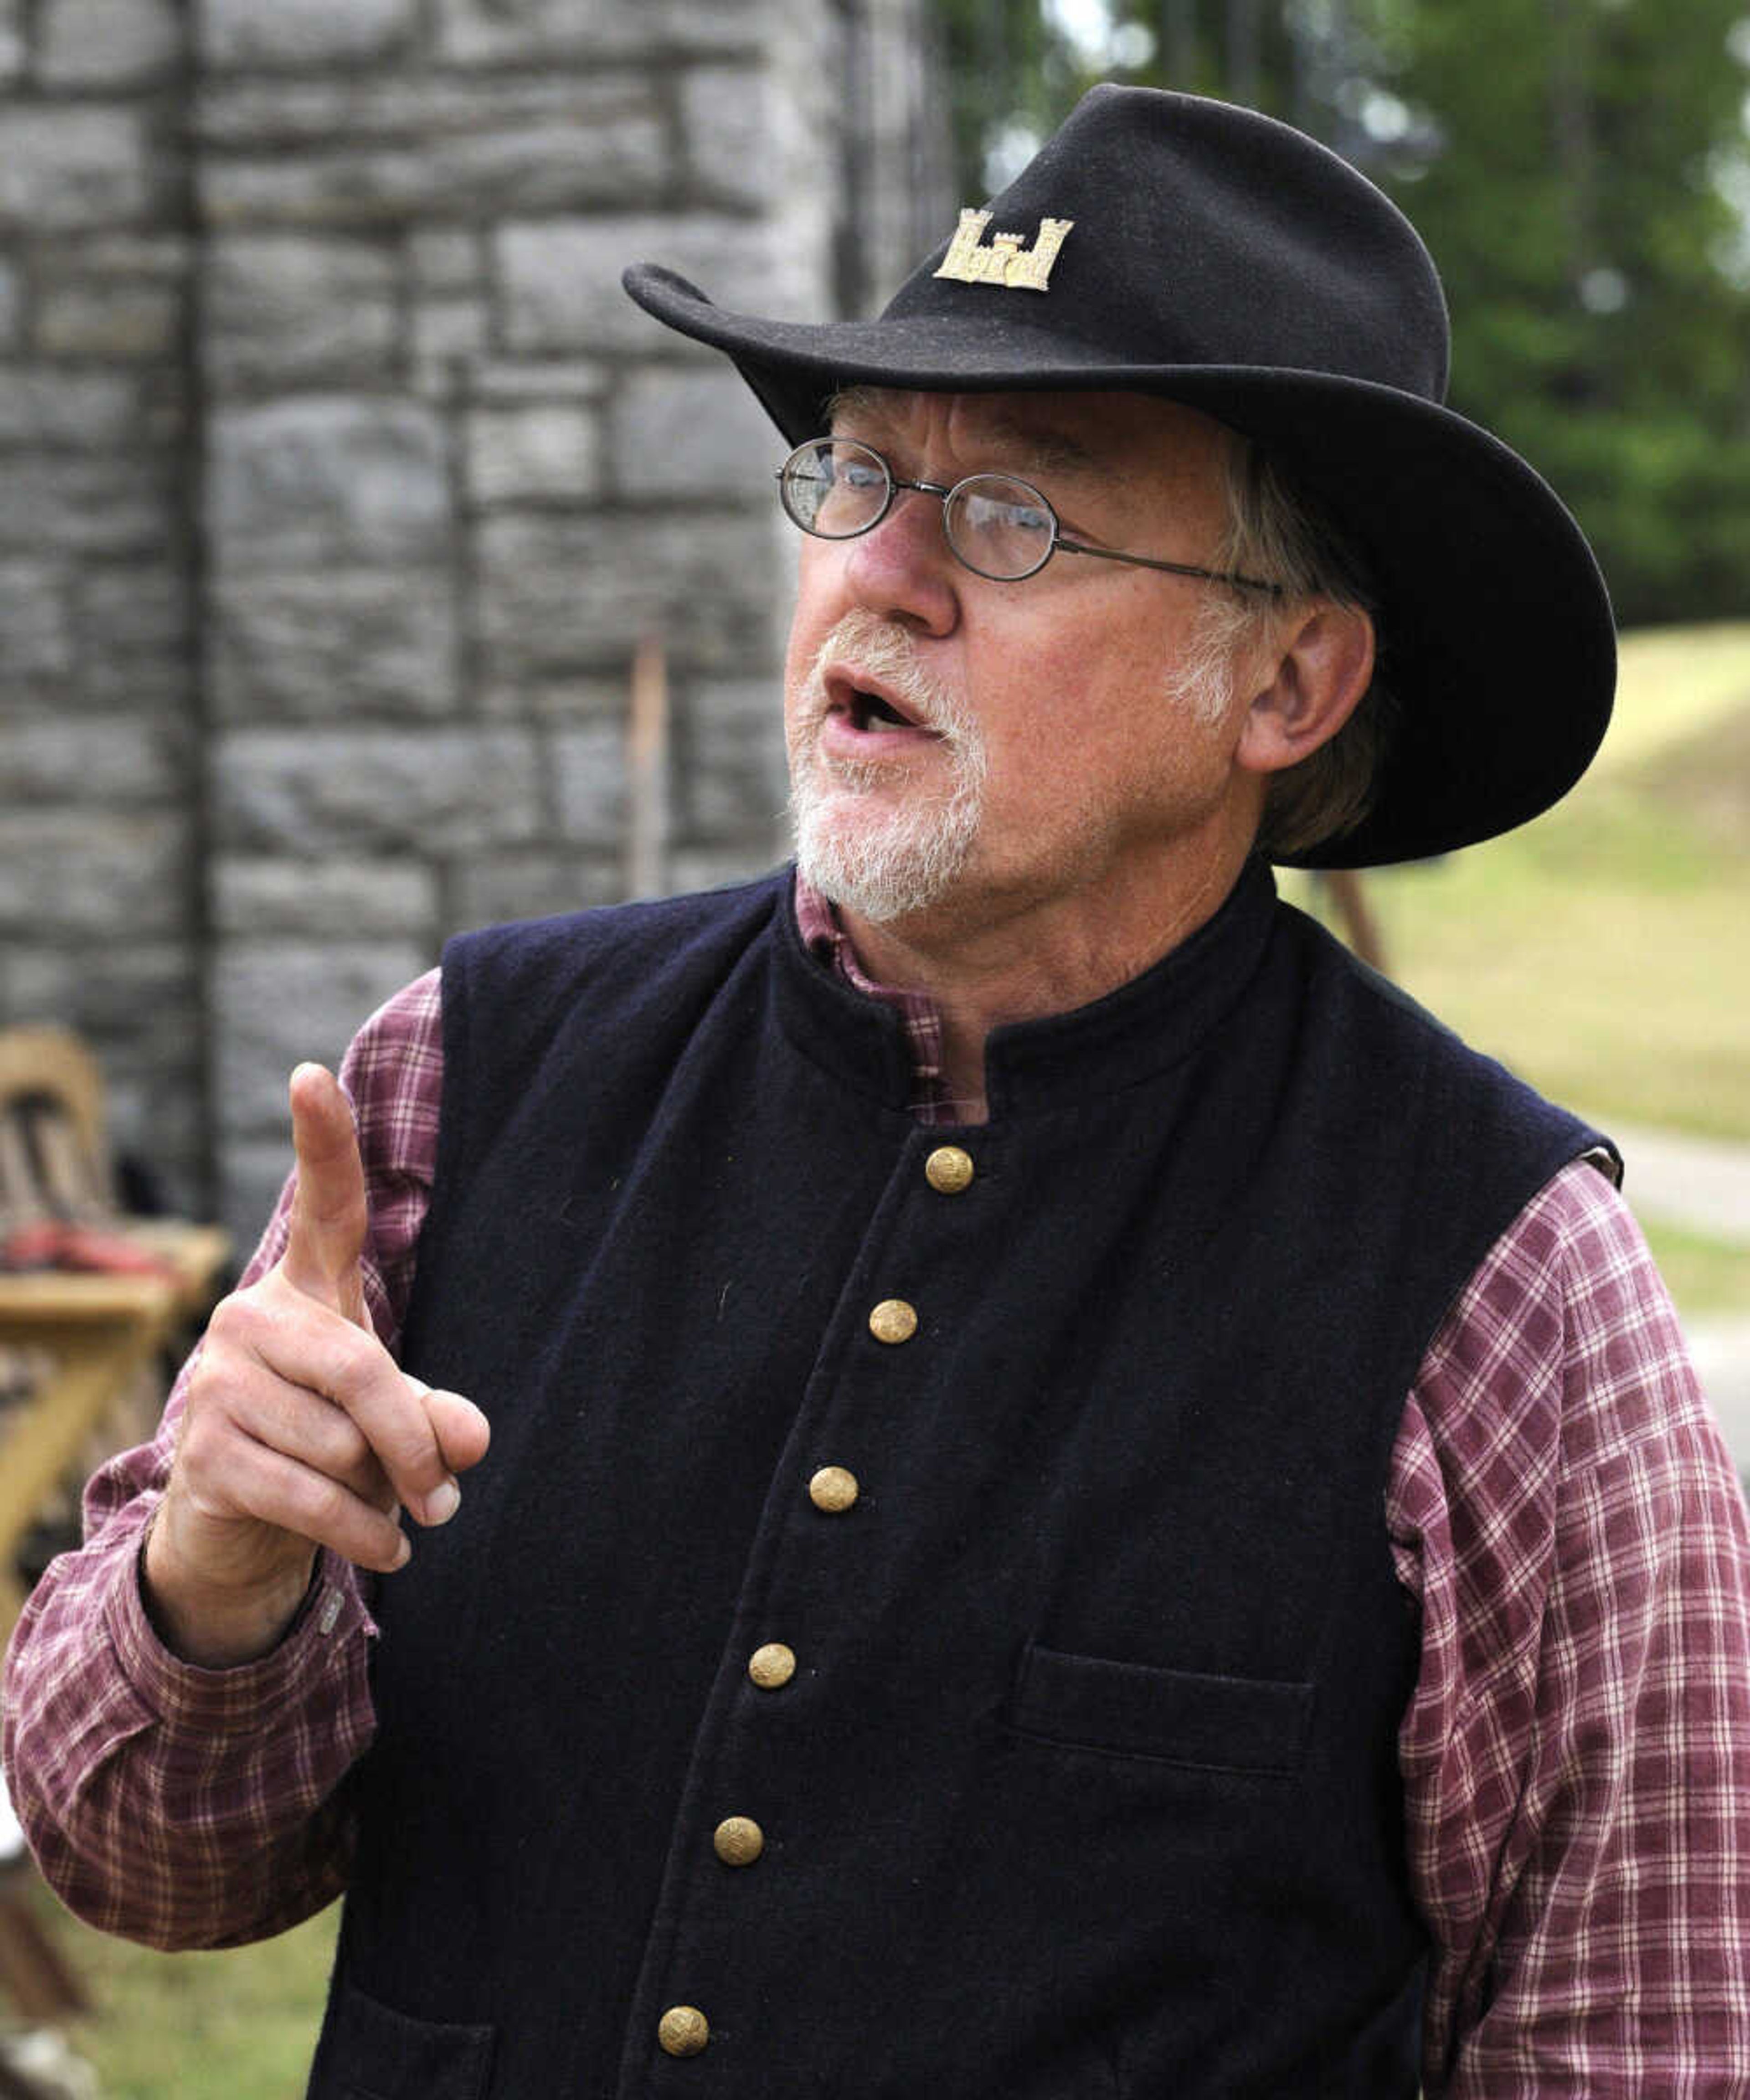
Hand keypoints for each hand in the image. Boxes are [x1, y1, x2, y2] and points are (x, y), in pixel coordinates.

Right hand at [144, 1063, 488, 1666]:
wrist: (239, 1520)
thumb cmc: (332, 1443)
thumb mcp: (397, 1420)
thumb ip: (437, 1418)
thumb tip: (467, 1443)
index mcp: (307, 1289)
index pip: (324, 1205)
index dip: (322, 1139)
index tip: (309, 1074)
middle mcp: (252, 1318)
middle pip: (365, 1374)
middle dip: (415, 1445)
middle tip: (445, 1497)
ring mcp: (218, 1382)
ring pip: (339, 1444)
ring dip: (380, 1492)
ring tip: (375, 1501)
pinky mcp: (201, 1452)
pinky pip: (313, 1496)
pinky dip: (363, 1533)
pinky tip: (385, 1548)